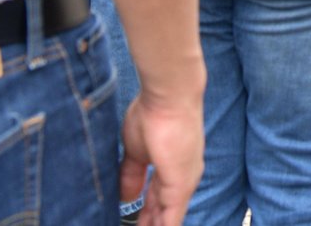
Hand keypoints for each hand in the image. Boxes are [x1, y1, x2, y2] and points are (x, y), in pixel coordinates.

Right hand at [121, 88, 203, 225]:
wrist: (167, 97)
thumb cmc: (152, 114)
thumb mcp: (135, 151)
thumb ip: (132, 175)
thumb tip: (126, 197)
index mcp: (171, 167)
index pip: (157, 199)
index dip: (146, 215)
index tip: (136, 224)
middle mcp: (182, 177)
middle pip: (163, 212)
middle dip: (150, 224)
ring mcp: (184, 182)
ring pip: (169, 218)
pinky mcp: (181, 186)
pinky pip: (172, 219)